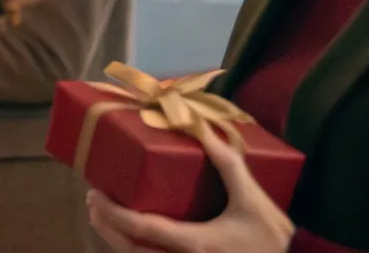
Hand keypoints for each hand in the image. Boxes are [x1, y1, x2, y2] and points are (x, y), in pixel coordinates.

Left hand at [86, 124, 292, 252]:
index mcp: (195, 243)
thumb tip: (201, 127)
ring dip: (119, 242)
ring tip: (106, 218)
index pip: (140, 229)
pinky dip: (139, 252)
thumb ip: (227, 162)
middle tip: (94, 202)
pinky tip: (135, 239)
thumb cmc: (274, 237)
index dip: (112, 213)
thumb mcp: (251, 197)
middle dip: (107, 227)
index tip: (94, 194)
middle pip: (131, 251)